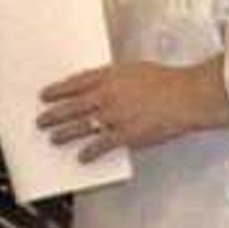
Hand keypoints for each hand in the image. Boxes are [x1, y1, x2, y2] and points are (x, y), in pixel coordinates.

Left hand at [38, 55, 228, 158]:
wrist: (187, 97)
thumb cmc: (168, 82)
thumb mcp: (136, 70)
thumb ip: (115, 78)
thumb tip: (100, 85)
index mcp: (110, 76)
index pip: (75, 83)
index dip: (57, 90)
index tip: (45, 95)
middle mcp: (108, 95)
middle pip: (72, 106)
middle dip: (53, 114)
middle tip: (41, 120)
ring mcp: (115, 116)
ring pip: (81, 127)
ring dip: (64, 133)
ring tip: (53, 139)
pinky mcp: (126, 135)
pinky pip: (101, 146)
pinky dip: (89, 152)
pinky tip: (82, 157)